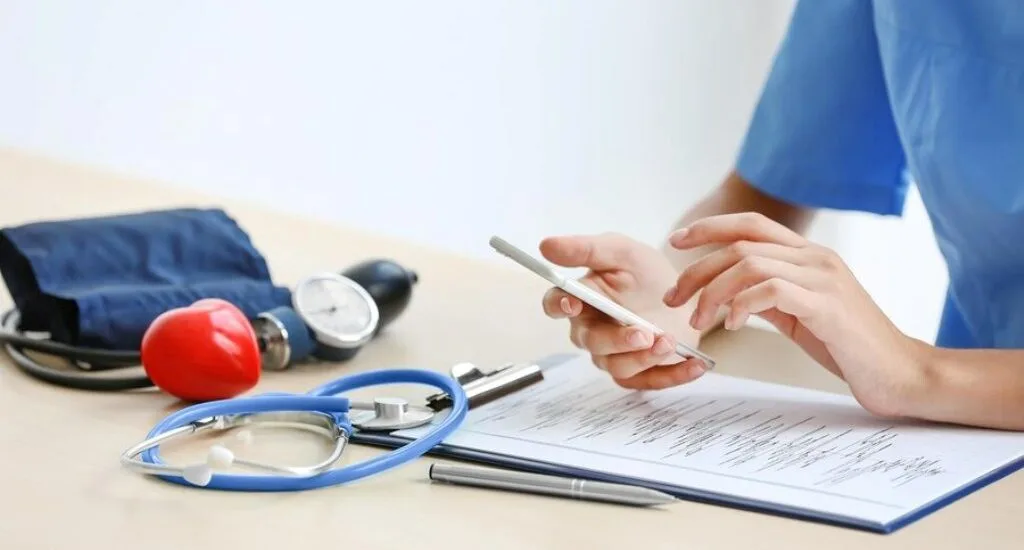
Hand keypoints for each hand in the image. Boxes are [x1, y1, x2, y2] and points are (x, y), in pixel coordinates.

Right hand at [538, 232, 707, 389]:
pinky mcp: (640, 372)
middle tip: (643, 332)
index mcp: (581, 300)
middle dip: (616, 339)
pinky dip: (674, 375)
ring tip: (669, 342)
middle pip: (591, 342)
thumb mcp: (621, 252)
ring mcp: (615, 355)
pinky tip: (695, 364)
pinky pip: (650, 381)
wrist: (682, 293)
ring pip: (618, 366)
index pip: (555, 305)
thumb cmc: (643, 271)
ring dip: (643, 358)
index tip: (573, 302)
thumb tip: (546, 245)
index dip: (559, 305)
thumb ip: (586, 249)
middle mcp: (592, 331)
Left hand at [662, 212, 925, 415]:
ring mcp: (824, 279)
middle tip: (674, 299)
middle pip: (741, 244)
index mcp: (809, 256)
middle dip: (697, 270)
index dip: (710, 228)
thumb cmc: (851, 346)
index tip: (676, 242)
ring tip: (699, 320)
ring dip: (713, 291)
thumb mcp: (800, 314)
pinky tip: (731, 325)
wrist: (901, 374)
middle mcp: (816, 259)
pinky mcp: (828, 306)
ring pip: (749, 264)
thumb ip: (769, 296)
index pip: (752, 225)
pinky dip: (741, 304)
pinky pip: (771, 290)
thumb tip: (729, 292)